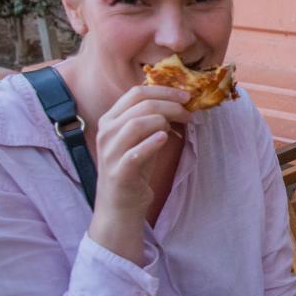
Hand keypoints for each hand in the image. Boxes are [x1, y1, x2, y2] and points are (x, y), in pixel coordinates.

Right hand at [90, 85, 191, 219]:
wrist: (120, 205)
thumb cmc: (133, 170)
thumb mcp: (141, 140)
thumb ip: (152, 121)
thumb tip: (177, 103)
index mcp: (110, 120)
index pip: (135, 93)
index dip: (163, 90)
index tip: (185, 96)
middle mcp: (106, 133)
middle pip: (140, 105)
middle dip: (169, 104)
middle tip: (188, 112)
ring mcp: (110, 152)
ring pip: (136, 123)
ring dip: (163, 120)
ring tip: (180, 125)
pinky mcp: (119, 172)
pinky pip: (135, 153)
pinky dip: (151, 143)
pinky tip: (165, 138)